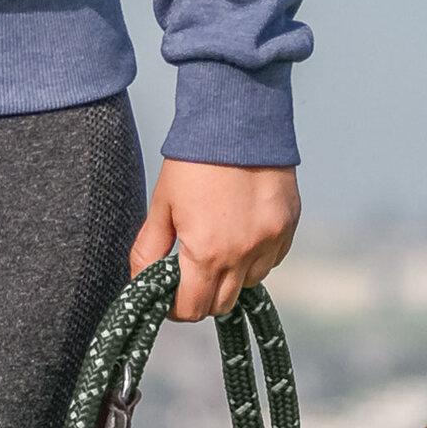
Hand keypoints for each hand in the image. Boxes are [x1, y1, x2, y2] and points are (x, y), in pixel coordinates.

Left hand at [129, 160, 300, 320]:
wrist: (238, 118)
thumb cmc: (194, 159)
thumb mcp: (162, 204)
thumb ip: (148, 249)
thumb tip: (139, 283)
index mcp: (206, 251)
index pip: (192, 308)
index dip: (175, 309)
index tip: (168, 295)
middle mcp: (242, 255)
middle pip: (222, 304)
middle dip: (202, 296)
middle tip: (190, 273)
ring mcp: (270, 243)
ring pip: (249, 284)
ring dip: (231, 275)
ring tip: (219, 243)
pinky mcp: (287, 229)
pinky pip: (271, 261)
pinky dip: (255, 256)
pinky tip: (243, 229)